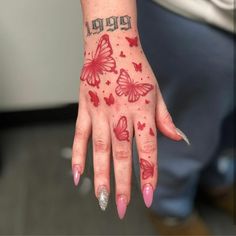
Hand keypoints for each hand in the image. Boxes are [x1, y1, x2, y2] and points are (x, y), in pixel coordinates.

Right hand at [71, 32, 188, 218]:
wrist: (111, 44)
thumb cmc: (135, 68)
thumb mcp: (155, 91)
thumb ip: (165, 118)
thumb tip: (178, 139)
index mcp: (142, 109)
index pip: (147, 148)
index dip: (148, 173)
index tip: (148, 196)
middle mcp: (121, 113)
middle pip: (122, 154)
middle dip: (122, 183)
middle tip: (120, 207)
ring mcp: (100, 111)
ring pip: (100, 149)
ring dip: (100, 175)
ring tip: (101, 198)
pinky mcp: (85, 108)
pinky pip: (79, 135)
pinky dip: (77, 155)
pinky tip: (77, 174)